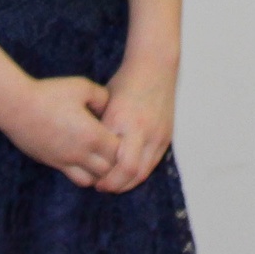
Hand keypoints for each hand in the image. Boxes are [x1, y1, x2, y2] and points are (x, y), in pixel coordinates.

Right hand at [0, 75, 118, 188]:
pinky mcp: (52, 163)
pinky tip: (83, 157)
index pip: (120, 152)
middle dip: (114, 162)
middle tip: (115, 147)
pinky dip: (84, 173)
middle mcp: (81, 153)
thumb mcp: (81, 86)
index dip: (125, 145)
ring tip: (101, 157)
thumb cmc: (50, 93)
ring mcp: (65, 161)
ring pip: (91, 180)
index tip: (123, 133)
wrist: (16, 106)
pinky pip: (75, 178)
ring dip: (100, 172)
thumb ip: (101, 96)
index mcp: (92, 135)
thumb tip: (108, 107)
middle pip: (108, 170)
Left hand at [93, 56, 176, 194]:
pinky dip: (140, 172)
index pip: (110, 160)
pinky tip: (129, 173)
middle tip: (101, 186)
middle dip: (113, 184)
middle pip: (128, 172)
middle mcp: (140, 130)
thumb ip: (100, 128)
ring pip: (142, 172)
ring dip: (128, 182)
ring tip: (114, 183)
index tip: (91, 179)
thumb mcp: (106, 103)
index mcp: (120, 121)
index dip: (101, 175)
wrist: (154, 66)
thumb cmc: (126, 82)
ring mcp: (156, 134)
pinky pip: (153, 163)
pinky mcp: (166, 136)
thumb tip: (88, 152)